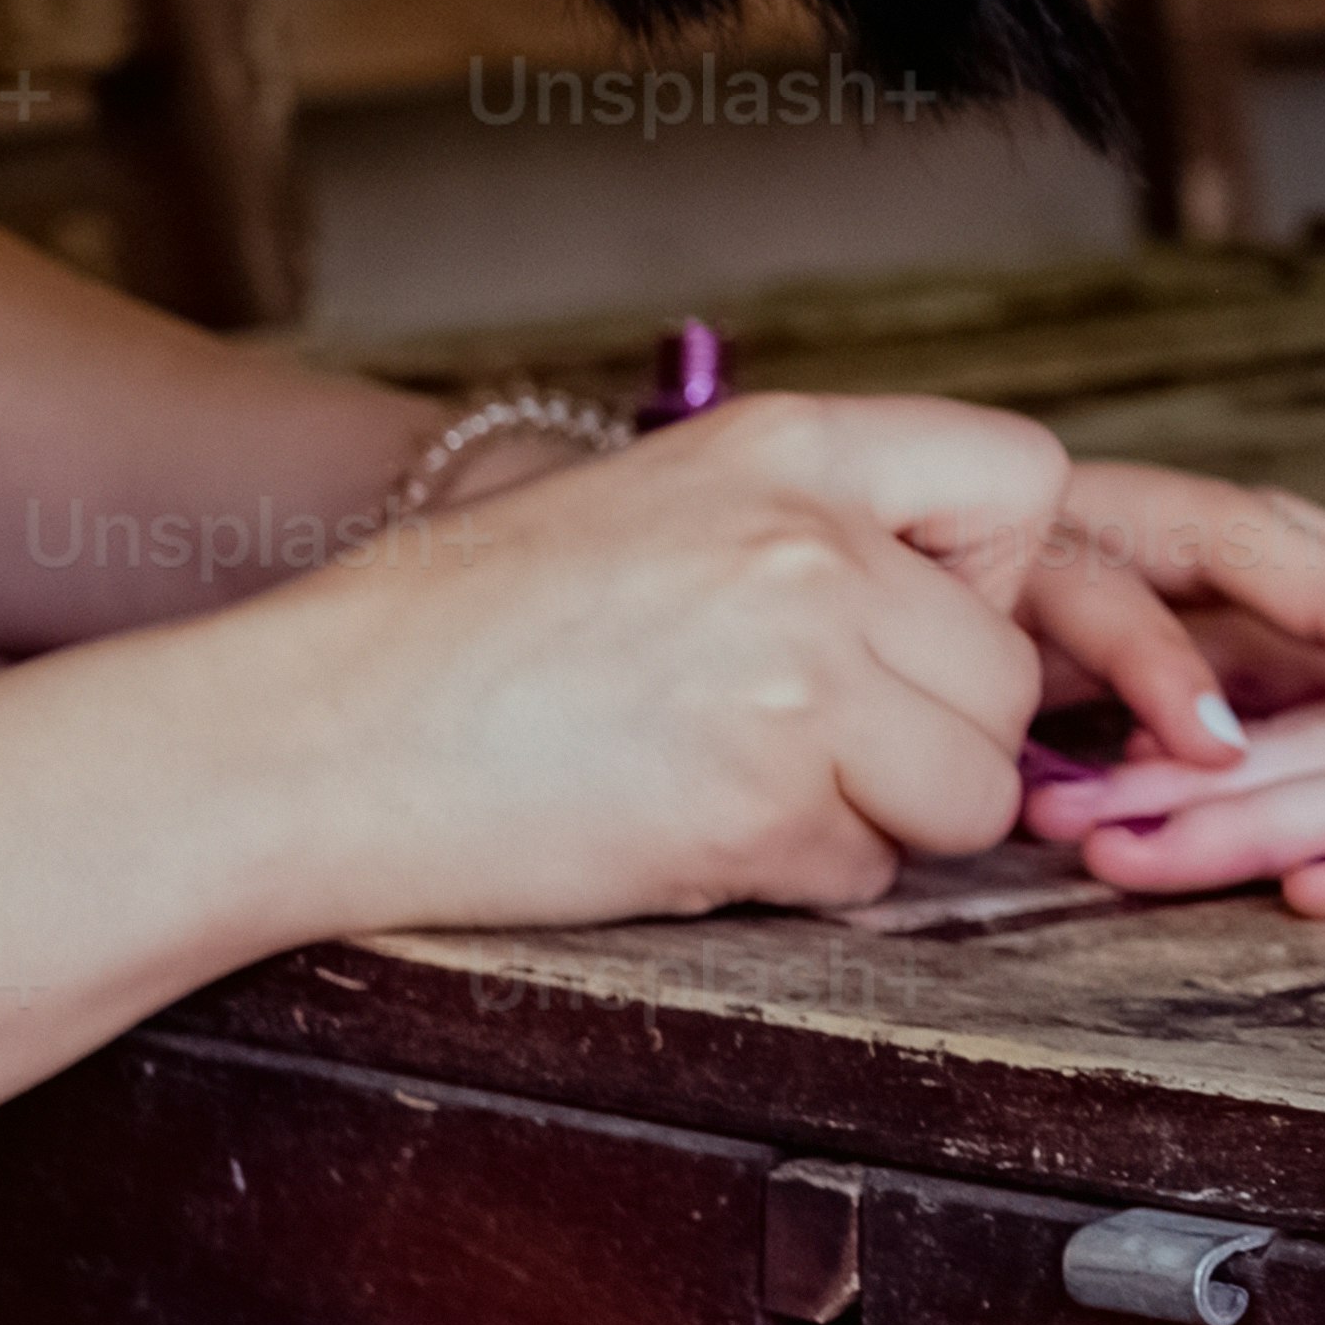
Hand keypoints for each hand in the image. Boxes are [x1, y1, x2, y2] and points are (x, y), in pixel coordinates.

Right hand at [205, 392, 1087, 932]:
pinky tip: (688, 834)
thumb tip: (955, 599)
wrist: (304, 737)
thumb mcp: (647, 503)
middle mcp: (814, 548)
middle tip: (806, 740)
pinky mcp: (762, 810)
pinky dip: (802, 879)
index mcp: (787, 445)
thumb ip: (808, 526)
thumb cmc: (451, 633)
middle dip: (934, 731)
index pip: (1020, 478)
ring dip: (884, 817)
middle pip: (1007, 671)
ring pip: (974, 791)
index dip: (991, 573)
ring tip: (750, 789)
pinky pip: (874, 876)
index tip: (917, 622)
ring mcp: (798, 681)